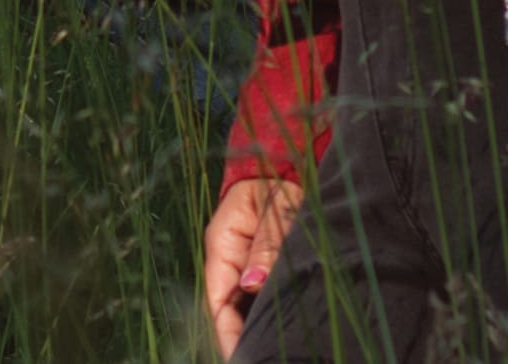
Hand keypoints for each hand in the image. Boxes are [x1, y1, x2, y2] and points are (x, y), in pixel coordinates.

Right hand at [205, 173, 304, 351]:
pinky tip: (281, 330)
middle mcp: (229, 258)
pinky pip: (258, 298)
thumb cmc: (281, 180)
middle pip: (230, 310)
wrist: (290, 163)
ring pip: (244, 307)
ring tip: (277, 348)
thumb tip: (251, 283)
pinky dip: (266, 314)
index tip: (244, 356)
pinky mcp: (261, 267)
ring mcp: (244, 264)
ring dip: (257, 327)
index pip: (217, 301)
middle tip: (267, 356)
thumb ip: (266, 244)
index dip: (228, 334)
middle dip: (244, 336)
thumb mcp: (277, 207)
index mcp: (222, 242)